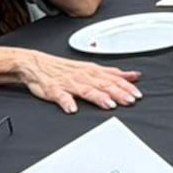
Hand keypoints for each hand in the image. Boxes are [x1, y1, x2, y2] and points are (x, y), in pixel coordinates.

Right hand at [9, 50, 141, 114]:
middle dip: (118, 92)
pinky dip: (66, 102)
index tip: (138, 94)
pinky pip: (60, 96)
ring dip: (98, 97)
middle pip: (103, 84)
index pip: (113, 78)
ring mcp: (68, 83)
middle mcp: (82, 76)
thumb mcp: (90, 68)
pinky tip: (72, 109)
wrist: (34, 64)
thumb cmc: (63, 68)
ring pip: (86, 89)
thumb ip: (112, 73)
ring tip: (109, 104)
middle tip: (130, 100)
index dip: (126, 86)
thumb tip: (133, 75)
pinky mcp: (53, 89)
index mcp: (92, 71)